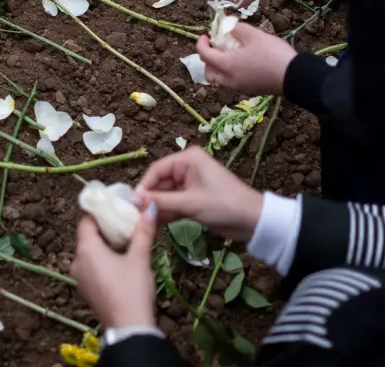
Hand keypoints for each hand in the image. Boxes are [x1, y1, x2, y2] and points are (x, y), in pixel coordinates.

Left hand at [72, 207, 157, 328]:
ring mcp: (79, 278)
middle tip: (125, 220)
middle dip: (105, 227)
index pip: (86, 220)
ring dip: (105, 244)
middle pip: (87, 236)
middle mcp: (77, 262)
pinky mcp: (86, 290)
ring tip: (126, 239)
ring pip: (89, 252)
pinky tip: (120, 260)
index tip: (115, 204)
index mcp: (86, 250)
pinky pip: (91, 266)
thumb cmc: (132, 290)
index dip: (99, 210)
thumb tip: (150, 207)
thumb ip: (143, 231)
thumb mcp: (140, 258)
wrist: (129, 329)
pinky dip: (102, 259)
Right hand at [135, 147, 262, 240]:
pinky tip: (154, 225)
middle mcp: (187, 168)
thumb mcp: (189, 203)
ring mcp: (190, 184)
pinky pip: (174, 204)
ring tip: (142, 222)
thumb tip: (133, 199)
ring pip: (165, 195)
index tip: (131, 203)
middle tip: (134, 216)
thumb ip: (160, 201)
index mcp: (188, 159)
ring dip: (157, 208)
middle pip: (159, 183)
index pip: (157, 169)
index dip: (144, 186)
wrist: (253, 221)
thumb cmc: (223, 204)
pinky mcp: (193, 199)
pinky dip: (166, 213)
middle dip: (149, 199)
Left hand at [195, 29, 295, 94]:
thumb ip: (238, 29)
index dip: (201, 43)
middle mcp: (229, 80)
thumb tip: (229, 29)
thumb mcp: (255, 35)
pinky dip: (231, 74)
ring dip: (219, 69)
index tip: (206, 35)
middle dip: (208, 59)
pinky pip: (233, 84)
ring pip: (220, 80)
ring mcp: (239, 88)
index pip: (203, 54)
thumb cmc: (272, 54)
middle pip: (208, 73)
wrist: (294, 77)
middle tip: (217, 48)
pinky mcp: (250, 91)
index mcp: (226, 64)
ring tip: (230, 56)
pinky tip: (243, 64)